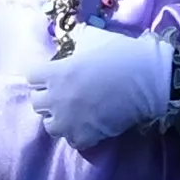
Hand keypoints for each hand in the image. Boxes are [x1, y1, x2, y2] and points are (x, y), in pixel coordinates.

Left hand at [23, 25, 179, 145]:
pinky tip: (88, 126)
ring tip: (73, 114)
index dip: (42, 75)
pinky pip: (72, 140)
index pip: (31, 77)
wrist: (147, 79)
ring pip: (50, 125)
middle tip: (64, 94)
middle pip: (36, 103)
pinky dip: (78, 135)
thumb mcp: (94, 38)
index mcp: (56, 73)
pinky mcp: (84, 136)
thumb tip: (74, 39)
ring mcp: (69, 120)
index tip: (53, 75)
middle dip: (48, 97)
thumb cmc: (121, 54)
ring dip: (59, 119)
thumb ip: (77, 40)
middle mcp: (56, 98)